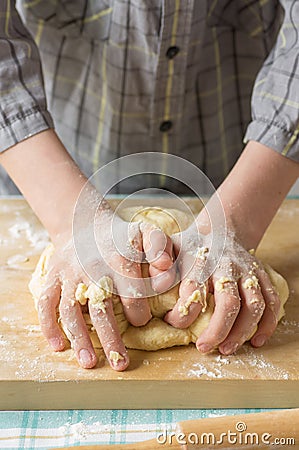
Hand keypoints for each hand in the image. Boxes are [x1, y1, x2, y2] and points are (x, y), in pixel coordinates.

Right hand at [37, 197, 172, 369]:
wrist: (83, 222)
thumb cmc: (120, 235)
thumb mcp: (144, 231)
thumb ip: (159, 246)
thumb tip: (165, 268)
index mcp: (118, 260)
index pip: (132, 294)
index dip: (140, 313)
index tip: (142, 322)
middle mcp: (91, 270)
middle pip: (101, 308)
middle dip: (111, 339)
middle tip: (120, 365)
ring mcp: (69, 276)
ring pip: (71, 310)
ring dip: (79, 339)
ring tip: (89, 363)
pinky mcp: (52, 278)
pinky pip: (45, 303)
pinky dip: (48, 325)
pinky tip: (57, 346)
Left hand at [163, 217, 281, 354]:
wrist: (221, 228)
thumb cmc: (191, 244)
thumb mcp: (170, 245)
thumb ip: (159, 257)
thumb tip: (158, 279)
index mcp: (201, 260)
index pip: (193, 290)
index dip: (182, 312)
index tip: (171, 322)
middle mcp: (227, 266)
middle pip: (229, 302)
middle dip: (217, 329)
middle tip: (203, 348)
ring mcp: (247, 272)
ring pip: (254, 305)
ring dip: (242, 331)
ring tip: (227, 349)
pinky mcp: (261, 276)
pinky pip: (271, 301)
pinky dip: (268, 324)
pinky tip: (256, 340)